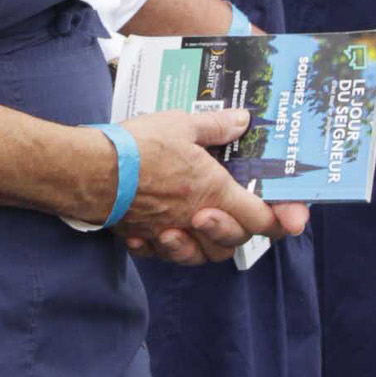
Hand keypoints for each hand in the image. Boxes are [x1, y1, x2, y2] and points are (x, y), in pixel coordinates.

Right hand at [104, 107, 279, 266]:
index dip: (278, 220)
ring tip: (197, 221)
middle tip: (228, 208)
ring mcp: (166, 233)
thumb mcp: (181, 125)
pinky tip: (160, 231)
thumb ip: (215, 126)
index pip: (259, 218)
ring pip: (199, 256)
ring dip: (204, 245)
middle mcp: (194, 219)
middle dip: (237, 230)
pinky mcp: (140, 237)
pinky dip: (164, 247)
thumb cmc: (136, 146)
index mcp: (213, 192)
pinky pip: (160, 254)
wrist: (86, 171)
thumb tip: (242, 120)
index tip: (289, 218)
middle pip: (231, 242)